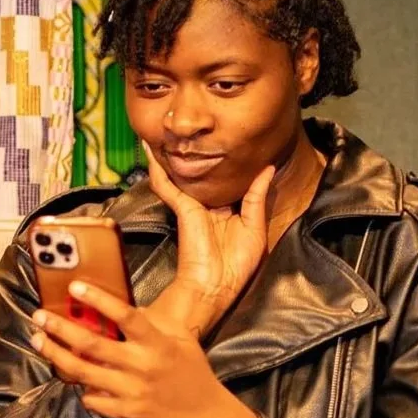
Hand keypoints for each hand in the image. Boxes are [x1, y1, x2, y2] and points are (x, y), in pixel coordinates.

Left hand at [32, 280, 210, 417]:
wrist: (204, 417)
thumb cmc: (193, 373)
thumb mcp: (182, 339)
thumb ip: (155, 321)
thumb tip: (125, 307)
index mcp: (157, 343)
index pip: (125, 316)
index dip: (99, 300)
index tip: (74, 287)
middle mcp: (141, 366)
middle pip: (92, 345)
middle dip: (61, 329)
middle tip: (39, 316)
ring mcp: (131, 392)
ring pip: (83, 372)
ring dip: (56, 355)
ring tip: (38, 340)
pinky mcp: (125, 414)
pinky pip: (92, 399)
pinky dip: (80, 388)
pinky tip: (69, 376)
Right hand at [144, 146, 272, 339]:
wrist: (215, 288)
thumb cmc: (236, 266)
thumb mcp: (256, 227)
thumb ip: (257, 196)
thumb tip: (267, 168)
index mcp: (228, 212)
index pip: (226, 181)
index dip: (228, 162)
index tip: (234, 139)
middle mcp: (209, 206)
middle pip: (202, 174)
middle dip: (198, 153)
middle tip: (197, 129)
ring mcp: (193, 207)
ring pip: (182, 175)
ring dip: (173, 155)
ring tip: (167, 131)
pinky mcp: (183, 210)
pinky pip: (167, 186)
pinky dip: (158, 169)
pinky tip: (150, 150)